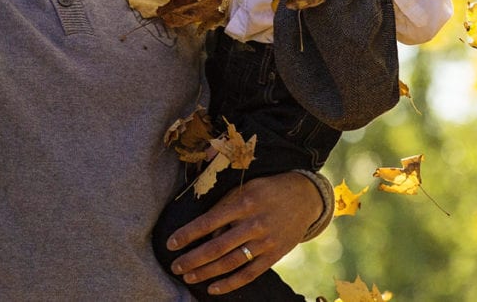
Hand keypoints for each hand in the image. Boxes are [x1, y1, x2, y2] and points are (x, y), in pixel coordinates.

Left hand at [166, 172, 321, 294]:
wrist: (305, 197)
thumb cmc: (267, 190)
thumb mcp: (246, 188)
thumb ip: (225, 206)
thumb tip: (204, 231)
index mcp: (244, 203)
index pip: (209, 221)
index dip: (188, 234)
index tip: (171, 243)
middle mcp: (254, 224)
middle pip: (217, 247)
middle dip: (192, 258)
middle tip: (175, 266)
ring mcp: (265, 242)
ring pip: (230, 263)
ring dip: (206, 272)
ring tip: (188, 277)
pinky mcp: (274, 256)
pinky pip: (249, 274)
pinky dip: (230, 284)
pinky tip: (213, 288)